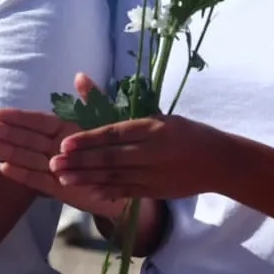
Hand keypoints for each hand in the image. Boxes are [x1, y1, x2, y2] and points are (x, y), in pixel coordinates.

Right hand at [0, 73, 126, 218]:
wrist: (130, 180)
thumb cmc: (116, 147)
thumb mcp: (108, 118)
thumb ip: (92, 99)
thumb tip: (79, 76)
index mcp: (67, 130)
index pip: (38, 122)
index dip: (18, 117)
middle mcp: (57, 148)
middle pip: (28, 139)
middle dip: (6, 133)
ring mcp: (55, 168)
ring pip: (28, 158)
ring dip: (8, 151)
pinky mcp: (58, 189)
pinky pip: (36, 180)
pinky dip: (20, 175)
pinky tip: (3, 168)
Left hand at [49, 113, 225, 199]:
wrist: (219, 162)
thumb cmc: (187, 133)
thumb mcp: (161, 116)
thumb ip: (123, 108)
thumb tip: (83, 81)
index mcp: (154, 128)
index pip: (115, 133)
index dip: (89, 140)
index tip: (65, 143)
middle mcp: (152, 151)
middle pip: (111, 157)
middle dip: (80, 161)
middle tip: (54, 163)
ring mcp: (154, 174)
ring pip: (115, 176)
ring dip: (87, 178)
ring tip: (63, 178)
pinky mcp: (156, 191)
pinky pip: (127, 191)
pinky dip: (106, 191)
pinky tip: (88, 191)